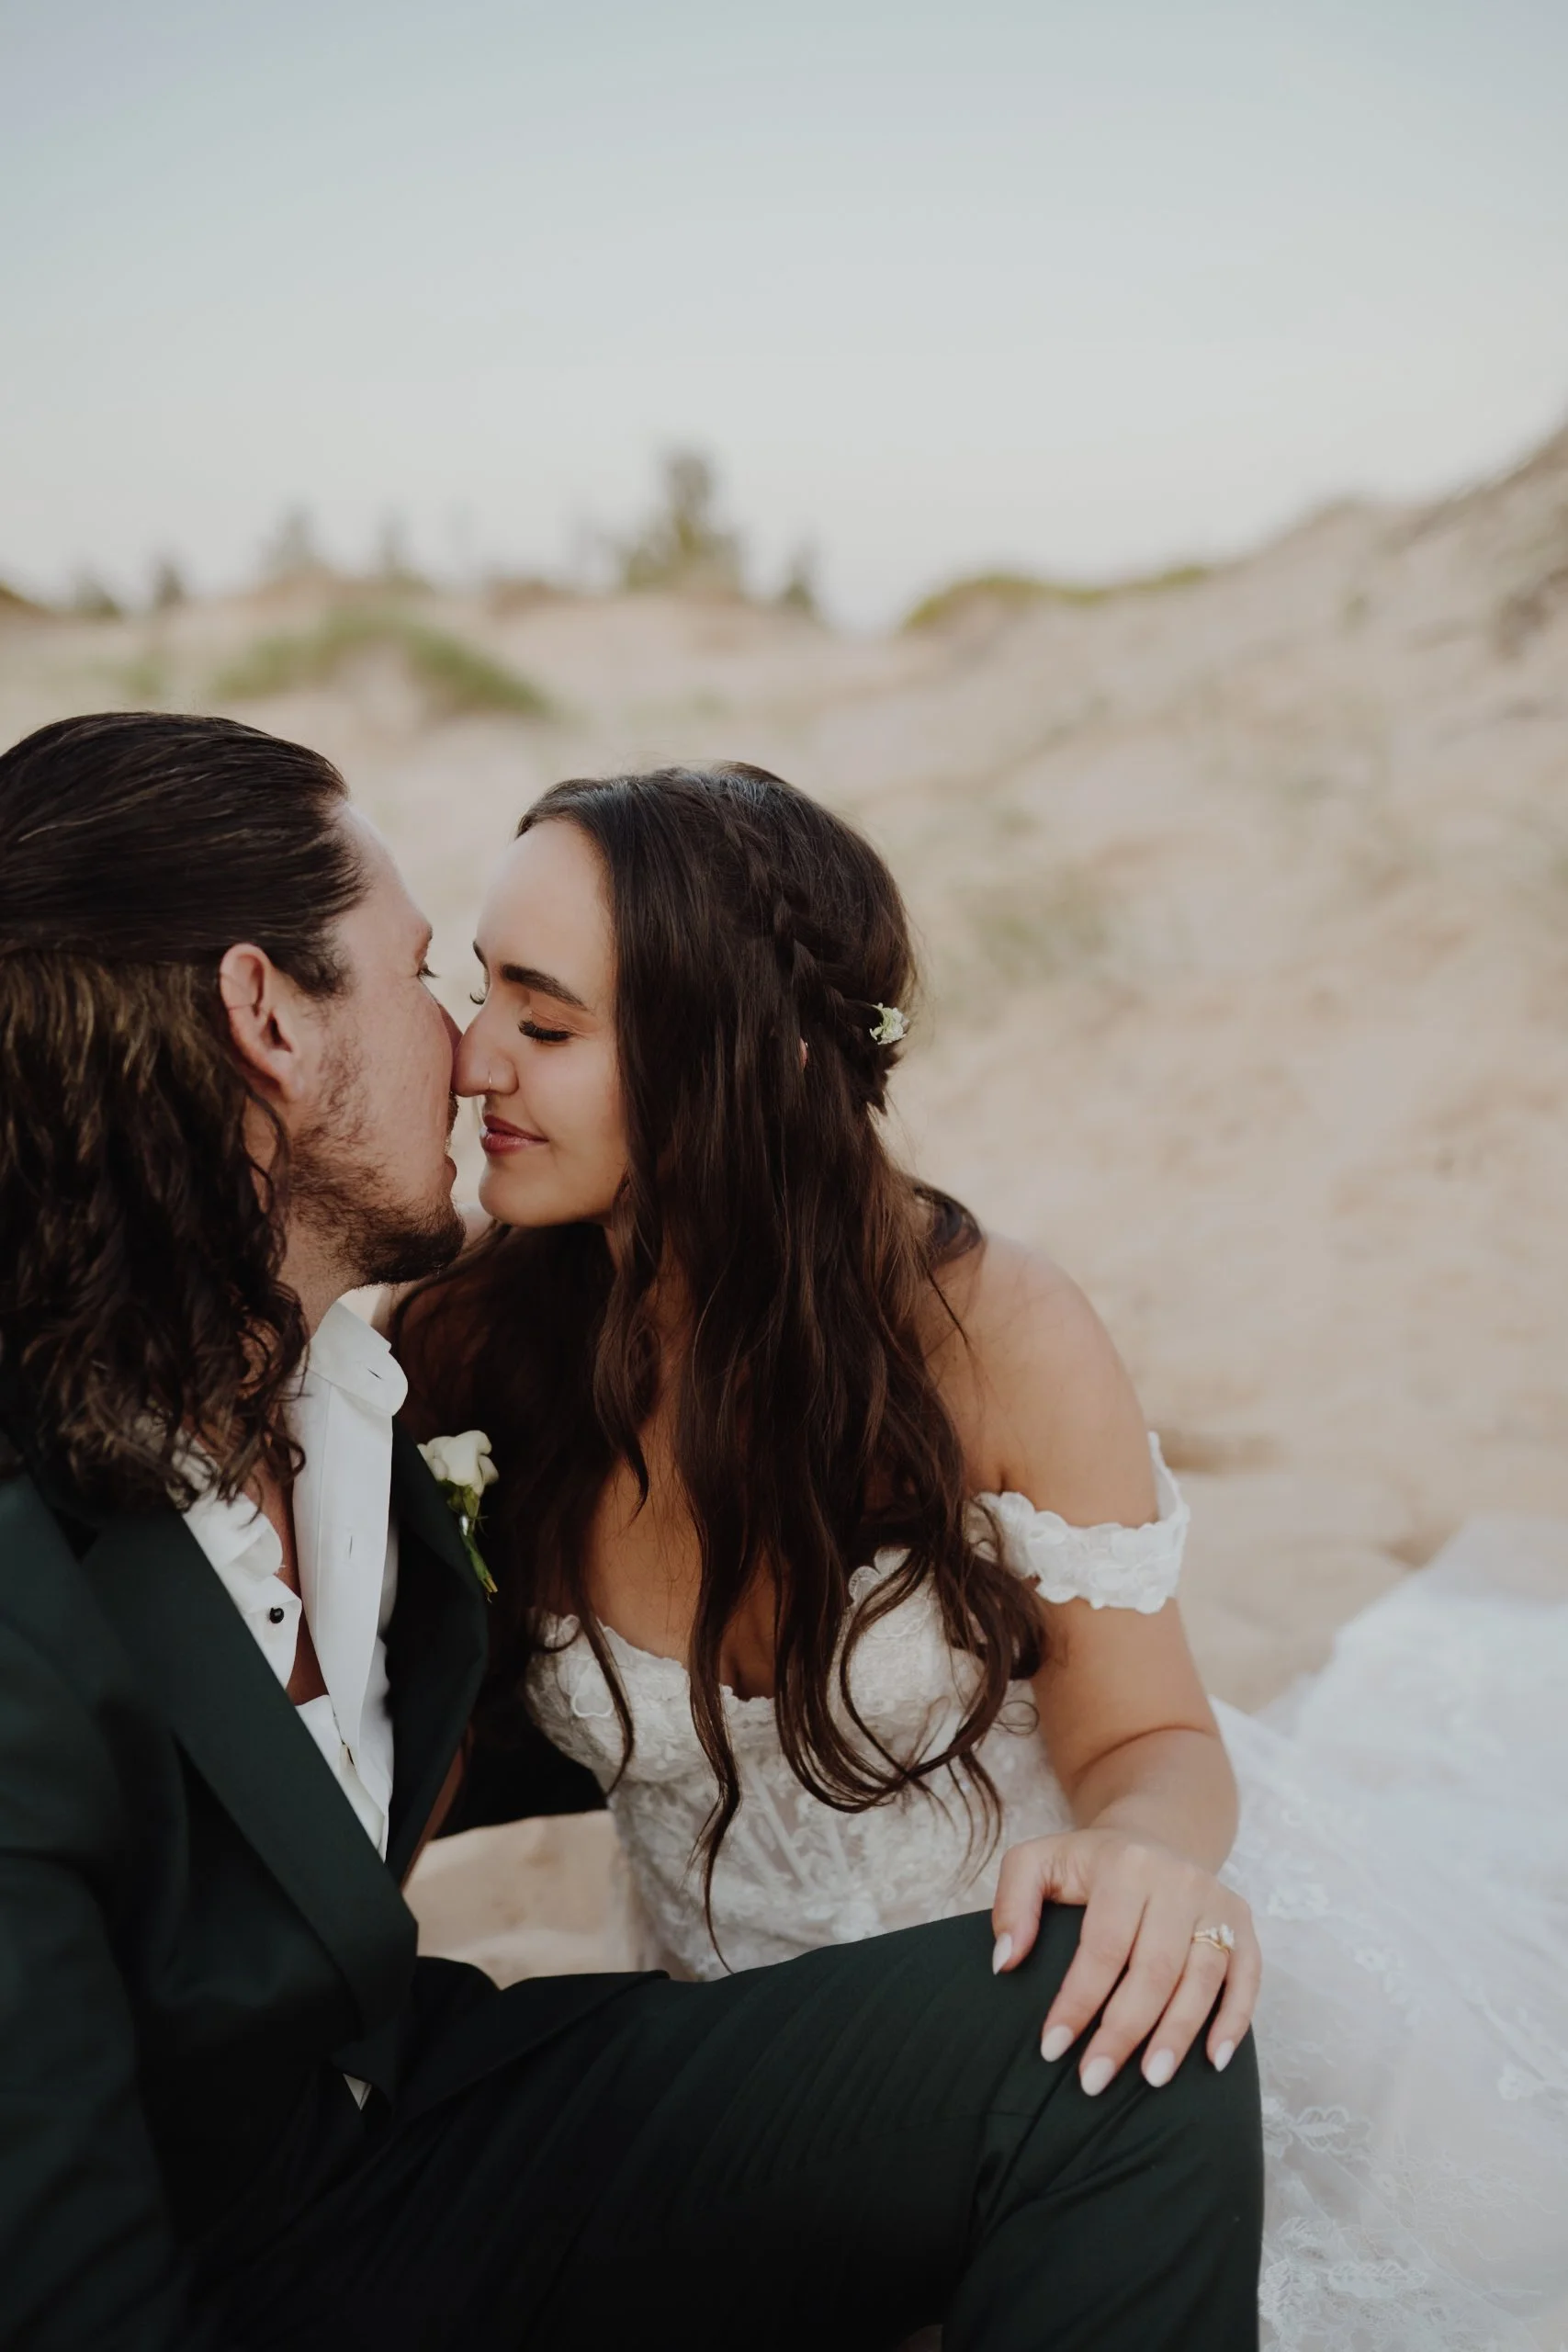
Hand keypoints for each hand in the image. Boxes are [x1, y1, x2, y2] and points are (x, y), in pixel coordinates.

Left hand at [990, 1826, 1258, 2093]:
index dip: (1077, 2001)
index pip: (1102, 1946)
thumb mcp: (1036, 1863)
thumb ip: (1012, 1905)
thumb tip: (1005, 1962)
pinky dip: (1234, 2020)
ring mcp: (1216, 1902)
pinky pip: (1247, 1976)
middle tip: (1093, 2081)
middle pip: (1153, 1969)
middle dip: (1123, 2031)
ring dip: (1177, 2035)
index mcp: (1125, 1866)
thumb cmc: (1088, 1864)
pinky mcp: (1241, 1923)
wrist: (1152, 1836)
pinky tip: (1213, 2060)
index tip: (1052, 2048)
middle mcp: (1178, 1881)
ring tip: (1150, 2080)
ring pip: (1201, 1979)